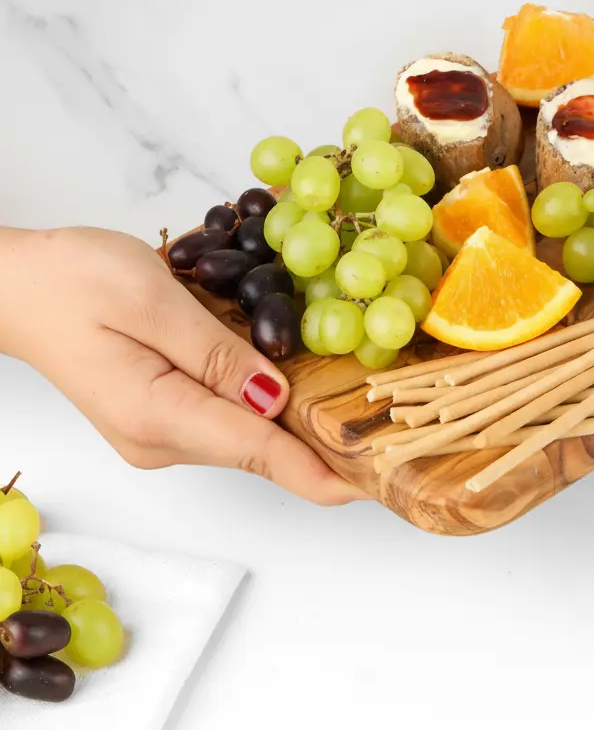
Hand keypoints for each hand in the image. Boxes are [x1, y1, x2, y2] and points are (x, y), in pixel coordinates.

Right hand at [0, 226, 365, 505]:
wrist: (18, 286)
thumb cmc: (75, 282)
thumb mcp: (152, 302)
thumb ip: (216, 354)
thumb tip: (275, 399)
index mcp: (159, 414)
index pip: (259, 453)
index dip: (321, 472)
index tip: (375, 483)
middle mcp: (161, 439)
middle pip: (260, 450)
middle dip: (321, 445)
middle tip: (386, 427)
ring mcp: (158, 432)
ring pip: (247, 435)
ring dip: (297, 423)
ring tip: (357, 405)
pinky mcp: (159, 414)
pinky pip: (226, 418)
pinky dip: (265, 407)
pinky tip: (298, 384)